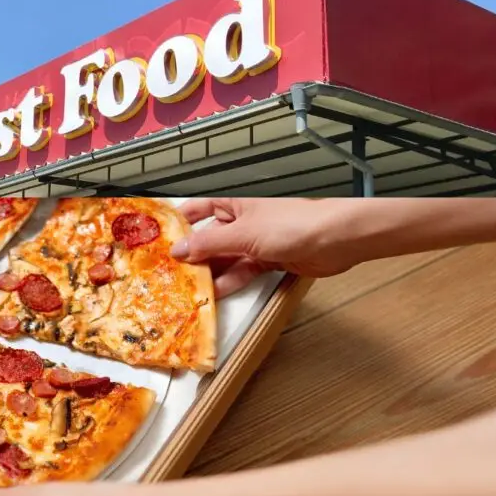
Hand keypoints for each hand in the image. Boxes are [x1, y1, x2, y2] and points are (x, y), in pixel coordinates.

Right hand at [173, 198, 358, 297]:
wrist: (337, 239)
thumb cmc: (292, 223)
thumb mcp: (243, 233)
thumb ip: (209, 243)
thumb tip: (178, 250)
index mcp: (233, 203)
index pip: (197, 210)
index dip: (179, 224)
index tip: (158, 242)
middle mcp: (241, 220)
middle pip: (209, 237)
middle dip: (192, 255)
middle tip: (170, 273)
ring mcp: (255, 241)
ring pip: (224, 257)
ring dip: (210, 272)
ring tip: (190, 289)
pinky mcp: (268, 259)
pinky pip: (242, 270)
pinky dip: (230, 281)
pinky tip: (216, 292)